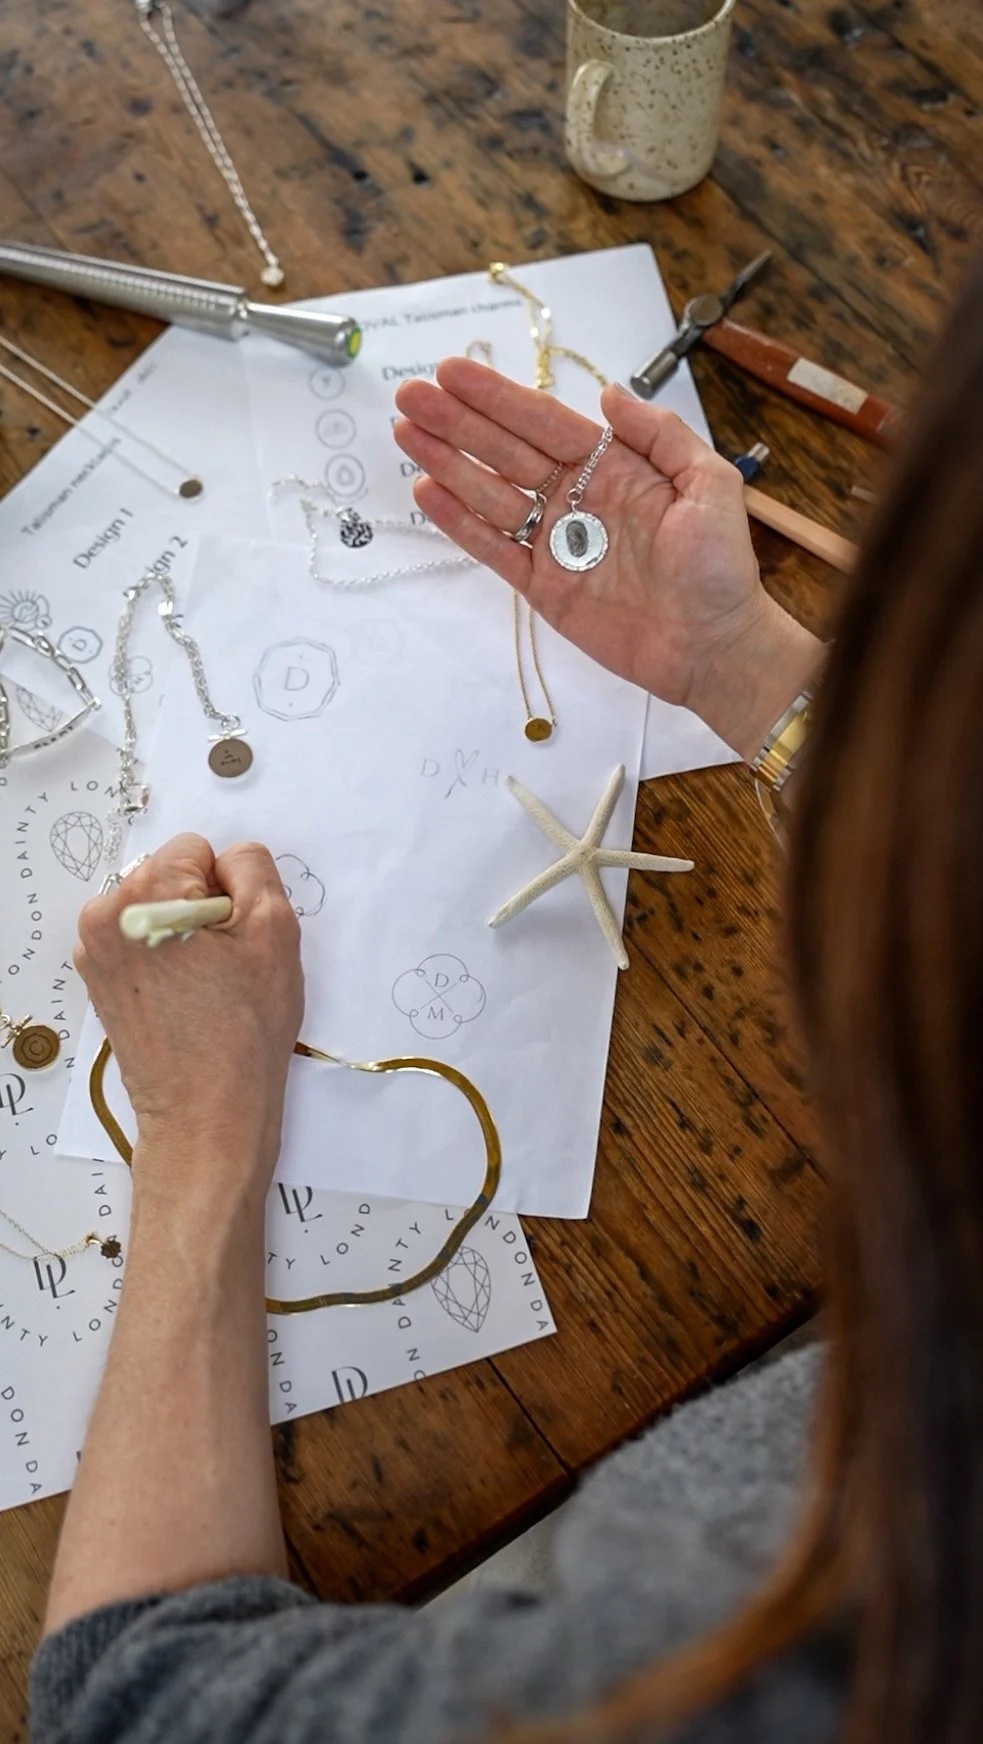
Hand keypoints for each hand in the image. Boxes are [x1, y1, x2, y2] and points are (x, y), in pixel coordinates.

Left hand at [75, 835, 303, 1203]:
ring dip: (185, 934)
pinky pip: (142, 942)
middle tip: (225, 965)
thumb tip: (231, 860)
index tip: (235, 936)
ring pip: (158, 909)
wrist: (206, 1113)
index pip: (198, 849)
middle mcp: (105, 917)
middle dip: (204, 908)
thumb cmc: (243, 1032)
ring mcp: (95, 951)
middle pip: (172, 876)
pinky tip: (188, 996)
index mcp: (144, 896)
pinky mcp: (100, 980)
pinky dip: (166, 958)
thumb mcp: (274, 931)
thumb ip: (254, 869)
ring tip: (207, 984)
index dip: (230, 888)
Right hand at [394, 359, 820, 758]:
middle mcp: (578, 498)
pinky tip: (427, 492)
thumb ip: (661, 435)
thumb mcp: (710, 484)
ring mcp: (556, 543)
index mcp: (615, 466)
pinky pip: (494, 549)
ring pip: (491, 494)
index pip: (545, 422)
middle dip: (458, 422)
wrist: (714, 648)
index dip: (498, 397)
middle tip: (410, 395)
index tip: (453, 371)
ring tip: (405, 434)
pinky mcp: (542, 588)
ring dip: (448, 464)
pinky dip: (460, 523)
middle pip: (506, 451)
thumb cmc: (721, 568)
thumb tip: (608, 393)